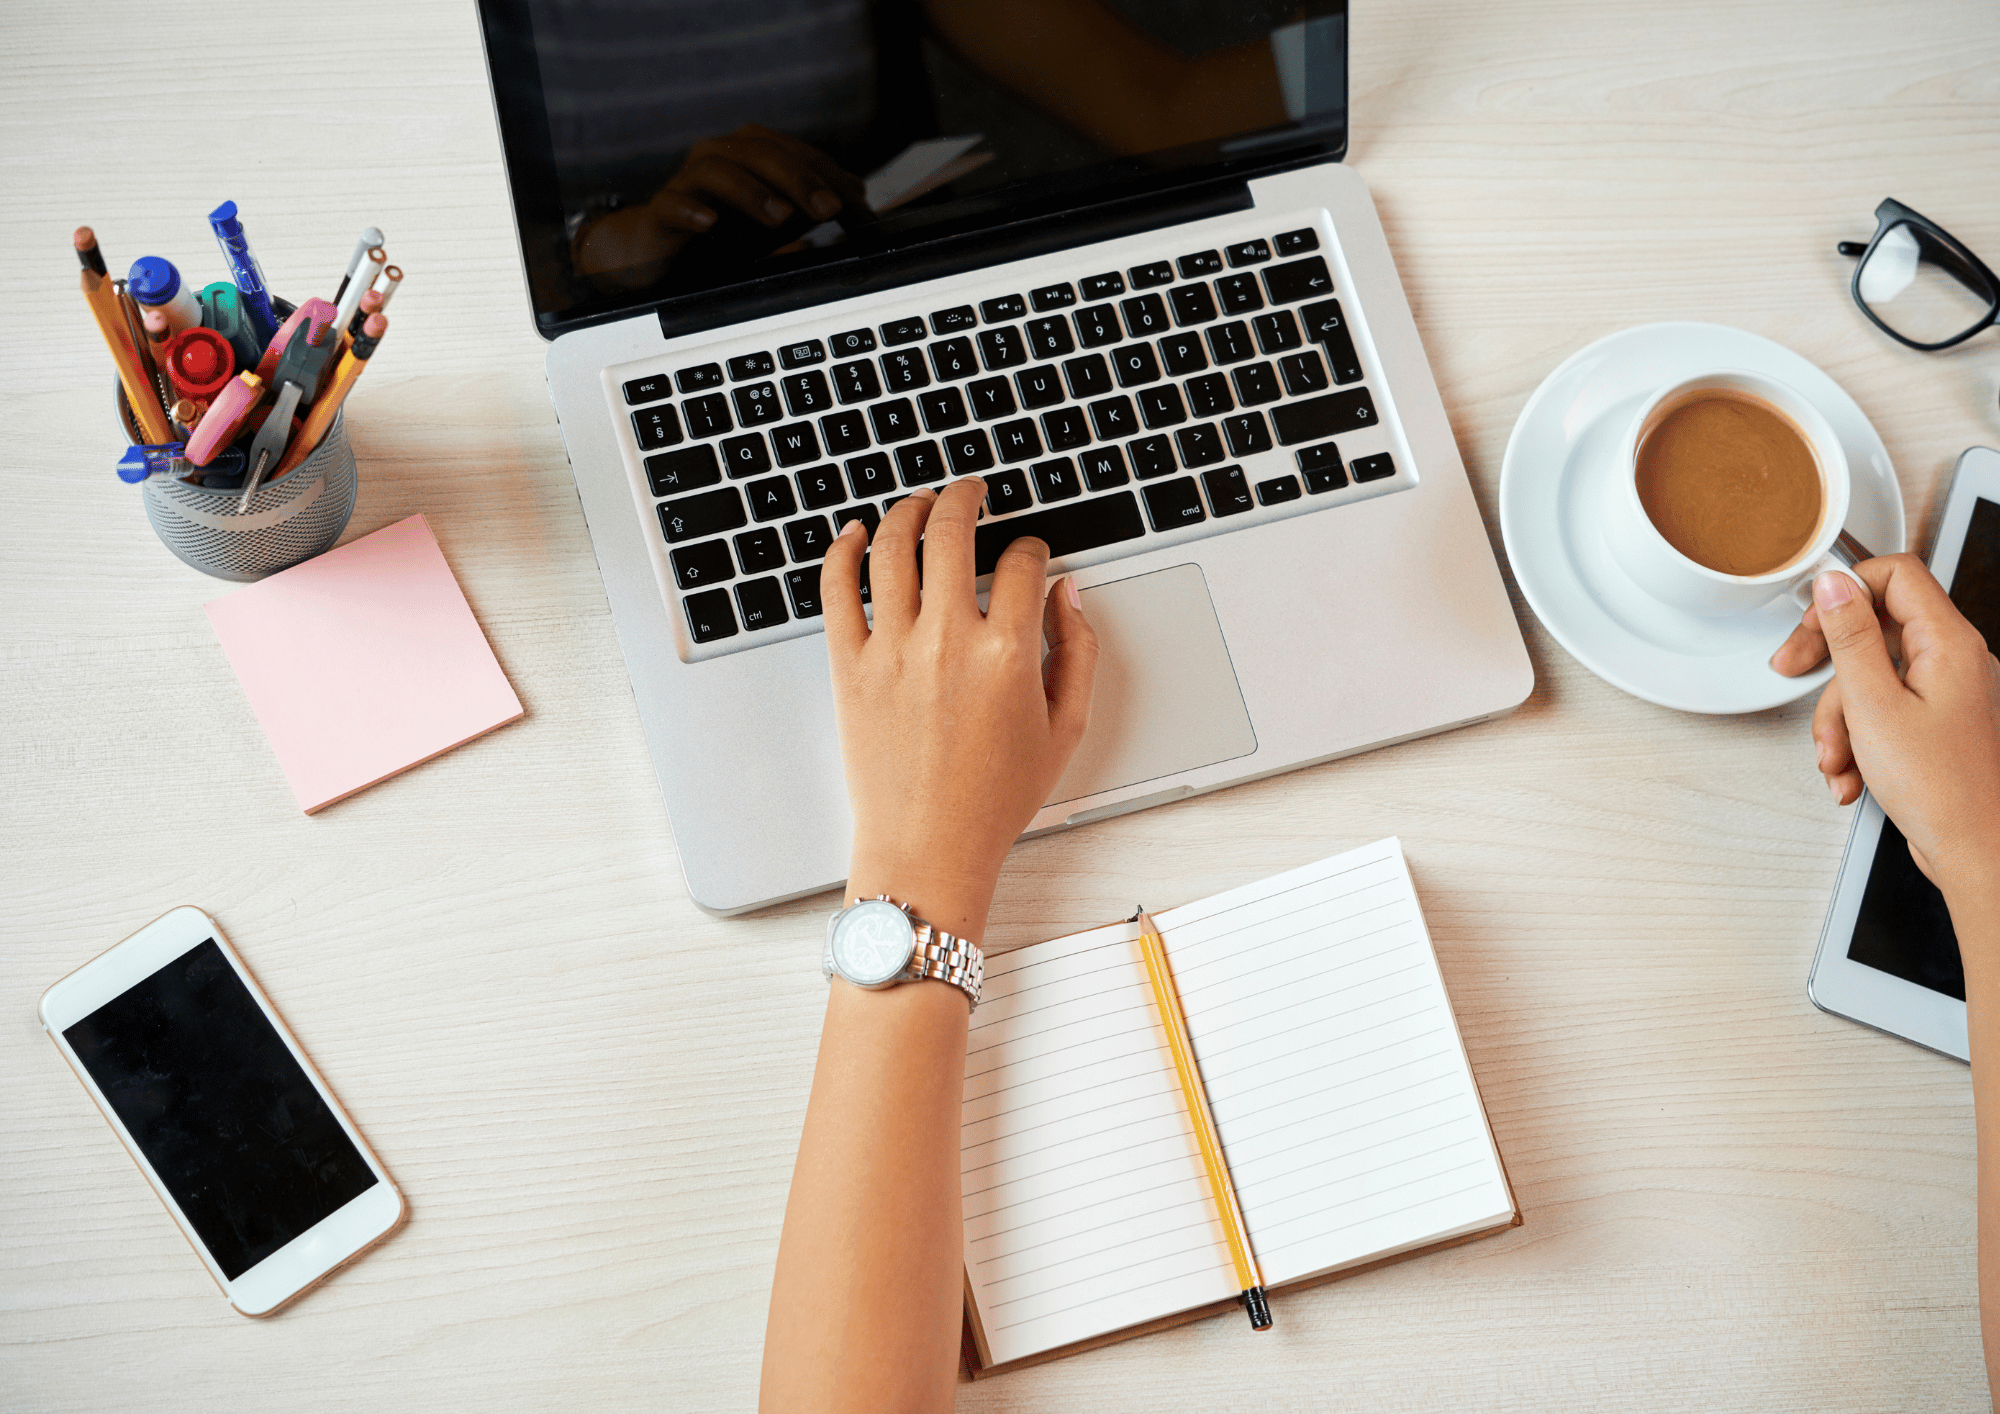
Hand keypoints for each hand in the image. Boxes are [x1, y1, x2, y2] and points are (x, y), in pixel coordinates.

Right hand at [574, 125, 865, 280]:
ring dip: (753, 192)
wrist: (661, 253)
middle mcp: (718, 157)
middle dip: (800, 180)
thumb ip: (810, 207)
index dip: (829, 176)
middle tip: (829, 210)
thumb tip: (859, 198)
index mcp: (749, 153)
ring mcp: (687, 182)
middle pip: (761, 154)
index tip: (859, 206)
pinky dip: (692, 210)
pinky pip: (672, 204)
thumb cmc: (723, 233)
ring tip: (781, 217)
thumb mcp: (776, 221)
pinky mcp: (661, 212)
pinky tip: (711, 223)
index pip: (795, 153)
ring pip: (718, 171)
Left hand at [821, 480, 1098, 938]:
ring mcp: (891, 650)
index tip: (1029, 555)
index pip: (1021, 564)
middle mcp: (946, 641)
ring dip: (909, 510)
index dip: (1032, 549)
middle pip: (952, 531)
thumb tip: (1068, 595)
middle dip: (966, 498)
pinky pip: (837, 589)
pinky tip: (856, 534)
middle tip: (970, 491)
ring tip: (920, 503)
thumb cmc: (994, 801)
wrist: (927, 849)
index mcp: (1006, 654)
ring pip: (894, 547)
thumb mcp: (1064, 731)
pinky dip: (844, 551)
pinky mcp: (849, 666)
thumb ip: (1077, 653)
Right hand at [1772, 555, 1999, 894]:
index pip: (1896, 575)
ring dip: (1839, 718)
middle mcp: (1954, 661)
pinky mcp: (1934, 723)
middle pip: (1875, 628)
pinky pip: (1882, 711)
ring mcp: (1946, 692)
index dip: (1847, 589)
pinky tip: (1853, 772)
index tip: (1813, 616)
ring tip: (1836, 757)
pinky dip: (1858, 739)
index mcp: (1948, 643)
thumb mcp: (1873, 704)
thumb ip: (1850, 637)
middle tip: (1794, 670)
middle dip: (1828, 661)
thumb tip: (1834, 586)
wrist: (1976, 850)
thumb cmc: (1942, 789)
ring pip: (1871, 678)